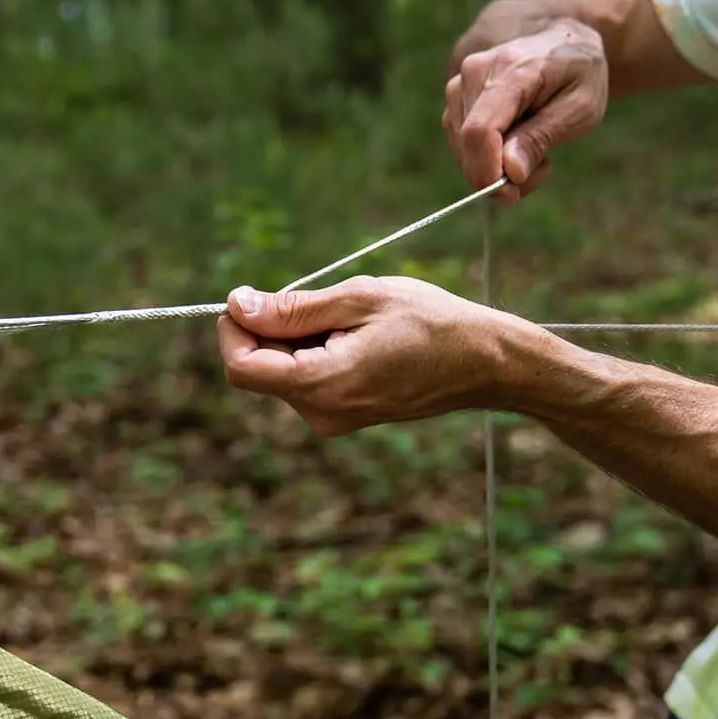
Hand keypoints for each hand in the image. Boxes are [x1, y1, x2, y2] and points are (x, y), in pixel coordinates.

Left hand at [217, 276, 514, 435]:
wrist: (483, 362)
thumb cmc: (429, 321)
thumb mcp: (358, 299)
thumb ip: (292, 308)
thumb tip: (236, 306)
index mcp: (321, 385)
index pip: (240, 367)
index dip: (234, 330)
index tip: (252, 298)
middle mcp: (321, 413)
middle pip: (258, 369)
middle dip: (270, 330)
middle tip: (319, 301)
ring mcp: (332, 420)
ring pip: (282, 372)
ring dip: (296, 339)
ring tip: (350, 320)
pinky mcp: (343, 416)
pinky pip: (307, 380)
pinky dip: (314, 352)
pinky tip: (356, 337)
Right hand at [442, 10, 608, 201]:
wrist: (562, 40)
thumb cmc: (578, 73)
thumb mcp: (580, 108)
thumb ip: (542, 137)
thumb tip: (510, 172)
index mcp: (511, 70)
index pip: (480, 130)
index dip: (487, 172)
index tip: (510, 195)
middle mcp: (474, 73)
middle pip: (467, 145)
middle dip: (498, 173)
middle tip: (542, 169)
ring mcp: (459, 84)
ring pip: (461, 148)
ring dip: (494, 166)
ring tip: (536, 152)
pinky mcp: (455, 98)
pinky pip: (462, 142)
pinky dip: (487, 156)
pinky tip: (517, 145)